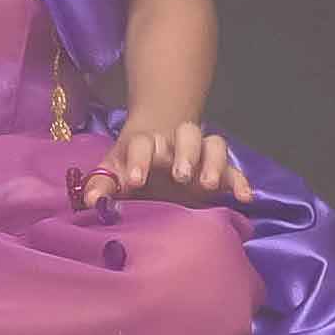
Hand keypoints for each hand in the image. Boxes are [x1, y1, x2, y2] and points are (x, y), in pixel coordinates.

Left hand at [77, 119, 252, 206]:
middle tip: (180, 175)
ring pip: (214, 144)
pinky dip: (240, 180)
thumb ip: (102, 187)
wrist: (156, 159)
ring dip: (213, 162)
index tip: (135, 181)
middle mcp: (177, 144)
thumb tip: (90, 201)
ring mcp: (201, 156)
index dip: (139, 159)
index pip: (144, 143)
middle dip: (185, 153)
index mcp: (148, 144)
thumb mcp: (114, 176)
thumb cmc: (132, 168)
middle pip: (187, 133)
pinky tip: (244, 197)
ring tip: (208, 185)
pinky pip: (234, 170)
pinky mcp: (220, 173)